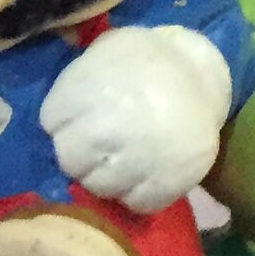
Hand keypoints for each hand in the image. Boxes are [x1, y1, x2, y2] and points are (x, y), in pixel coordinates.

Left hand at [39, 25, 231, 211]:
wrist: (202, 75)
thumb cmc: (146, 62)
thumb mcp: (105, 52)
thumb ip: (77, 80)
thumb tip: (57, 114)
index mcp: (85, 92)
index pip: (52, 122)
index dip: (63, 121)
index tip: (77, 118)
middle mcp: (104, 129)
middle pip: (69, 160)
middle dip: (79, 154)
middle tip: (97, 146)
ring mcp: (134, 160)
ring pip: (97, 186)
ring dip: (105, 176)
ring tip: (122, 159)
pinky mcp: (164, 184)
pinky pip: (135, 203)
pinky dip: (137, 192)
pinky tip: (143, 173)